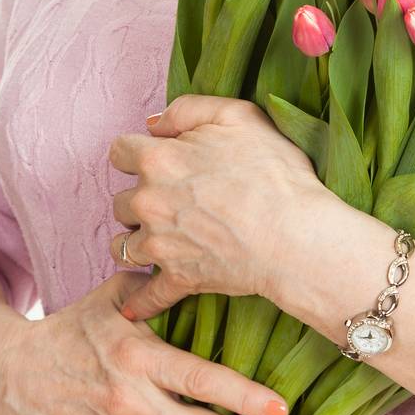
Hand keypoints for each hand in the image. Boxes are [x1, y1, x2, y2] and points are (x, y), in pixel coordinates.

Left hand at [108, 93, 324, 320]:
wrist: (296, 235)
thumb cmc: (274, 173)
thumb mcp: (238, 116)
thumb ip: (189, 109)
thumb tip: (153, 124)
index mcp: (158, 160)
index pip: (119, 151)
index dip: (136, 152)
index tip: (155, 159)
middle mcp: (149, 203)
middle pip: (120, 201)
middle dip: (141, 198)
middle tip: (171, 198)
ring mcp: (160, 245)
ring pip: (122, 246)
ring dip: (136, 241)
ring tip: (159, 238)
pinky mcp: (177, 279)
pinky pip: (146, 297)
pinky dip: (141, 301)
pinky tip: (136, 305)